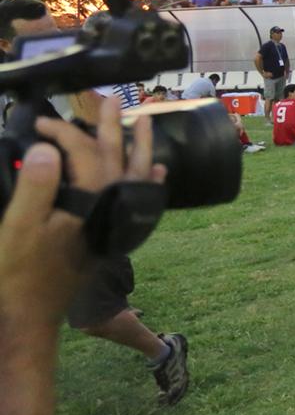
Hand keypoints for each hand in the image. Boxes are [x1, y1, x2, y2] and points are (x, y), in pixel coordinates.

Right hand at [1, 98, 162, 325]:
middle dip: (111, 126)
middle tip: (110, 99)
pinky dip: (147, 182)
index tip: (38, 123)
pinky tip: (157, 171)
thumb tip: (48, 148)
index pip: (81, 153)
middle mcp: (109, 208)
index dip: (62, 132)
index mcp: (89, 202)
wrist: (32, 315)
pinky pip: (137, 200)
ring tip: (144, 121)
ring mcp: (113, 222)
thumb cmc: (19, 273)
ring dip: (138, 146)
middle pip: (115, 157)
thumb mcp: (18, 226)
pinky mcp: (110, 234)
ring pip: (133, 174)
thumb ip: (37, 186)